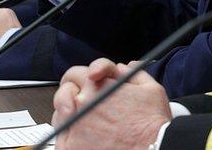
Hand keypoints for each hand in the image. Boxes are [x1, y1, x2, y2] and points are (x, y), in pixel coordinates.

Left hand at [53, 59, 170, 149]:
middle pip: (64, 91)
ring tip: (86, 121)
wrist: (152, 149)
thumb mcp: (151, 88)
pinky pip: (59, 136)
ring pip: (59, 113)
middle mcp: (82, 103)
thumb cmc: (152, 124)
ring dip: (69, 114)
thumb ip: (132, 73)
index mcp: (99, 85)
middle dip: (73, 93)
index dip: (82, 76)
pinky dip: (67, 135)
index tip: (86, 83)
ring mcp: (73, 125)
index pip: (76, 73)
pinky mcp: (70, 147)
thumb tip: (121, 69)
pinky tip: (81, 136)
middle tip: (83, 101)